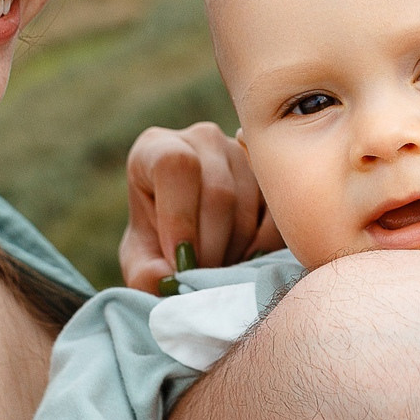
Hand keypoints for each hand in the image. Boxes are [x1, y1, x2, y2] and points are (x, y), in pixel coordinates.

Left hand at [120, 122, 283, 289]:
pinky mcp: (273, 174)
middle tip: (202, 278)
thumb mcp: (142, 261)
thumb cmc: (159, 243)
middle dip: (211, 247)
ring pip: (248, 206)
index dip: (180, 218)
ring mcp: (243, 152)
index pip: (176, 166)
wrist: (189, 236)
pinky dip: (262, 248)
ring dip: (235, 251)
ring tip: (218, 270)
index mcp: (157, 148)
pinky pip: (277, 215)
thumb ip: (145, 275)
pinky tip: (243, 261)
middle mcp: (203, 139)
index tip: (180, 261)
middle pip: (218, 192)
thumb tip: (168, 280)